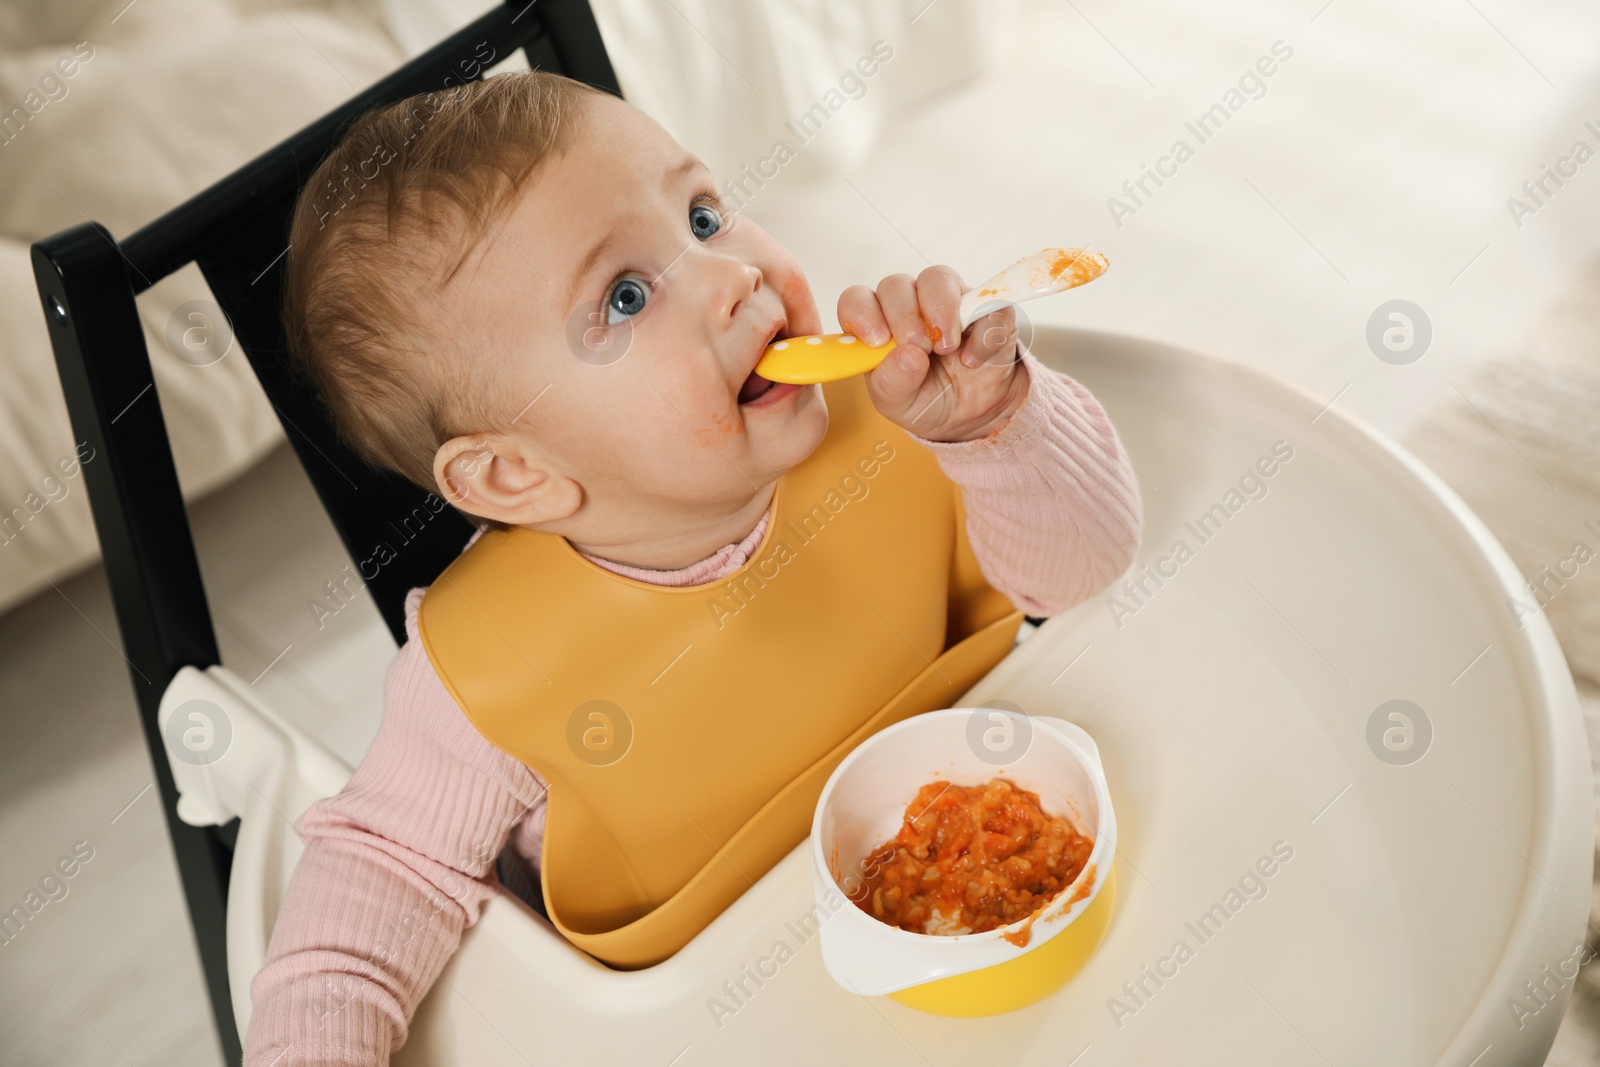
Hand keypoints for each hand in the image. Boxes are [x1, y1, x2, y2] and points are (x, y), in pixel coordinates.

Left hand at [838, 266, 1027, 442]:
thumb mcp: (900, 404)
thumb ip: (893, 383)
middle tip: (920, 349)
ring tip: (947, 349)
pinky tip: (973, 360)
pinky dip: (980, 332)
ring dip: (941, 312)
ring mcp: (948, 301)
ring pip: (937, 279)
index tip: (878, 340)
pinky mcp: (985, 308)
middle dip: (904, 316)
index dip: (862, 313)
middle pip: (896, 285)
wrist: (972, 414)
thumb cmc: (926, 401)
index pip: (857, 299)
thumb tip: (907, 356)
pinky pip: (985, 302)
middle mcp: (909, 305)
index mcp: (878, 325)